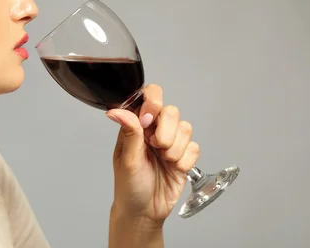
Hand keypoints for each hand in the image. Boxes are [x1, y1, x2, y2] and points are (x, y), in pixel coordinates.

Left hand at [106, 84, 199, 227]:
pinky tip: (173, 169)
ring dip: (175, 148)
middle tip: (156, 147)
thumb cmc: (129, 187)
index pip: (149, 97)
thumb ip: (129, 132)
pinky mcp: (184, 156)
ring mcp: (170, 142)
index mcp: (137, 126)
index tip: (148, 120)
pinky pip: (194, 147)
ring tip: (164, 161)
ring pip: (186, 128)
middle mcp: (154, 130)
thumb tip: (115, 111)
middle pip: (172, 111)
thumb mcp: (127, 159)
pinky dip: (185, 160)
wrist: (144, 212)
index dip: (153, 103)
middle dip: (166, 132)